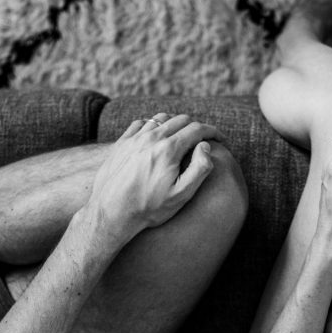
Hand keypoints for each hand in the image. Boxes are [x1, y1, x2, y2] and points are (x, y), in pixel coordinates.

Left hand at [86, 113, 220, 242]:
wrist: (110, 213)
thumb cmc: (148, 209)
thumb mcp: (181, 195)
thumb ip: (199, 169)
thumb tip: (205, 146)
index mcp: (168, 149)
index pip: (197, 129)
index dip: (213, 132)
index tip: (221, 139)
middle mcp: (151, 138)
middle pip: (181, 119)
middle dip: (196, 127)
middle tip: (203, 140)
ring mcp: (133, 139)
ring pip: (161, 118)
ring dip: (175, 124)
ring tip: (182, 137)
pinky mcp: (121, 143)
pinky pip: (141, 124)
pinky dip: (153, 125)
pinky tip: (156, 137)